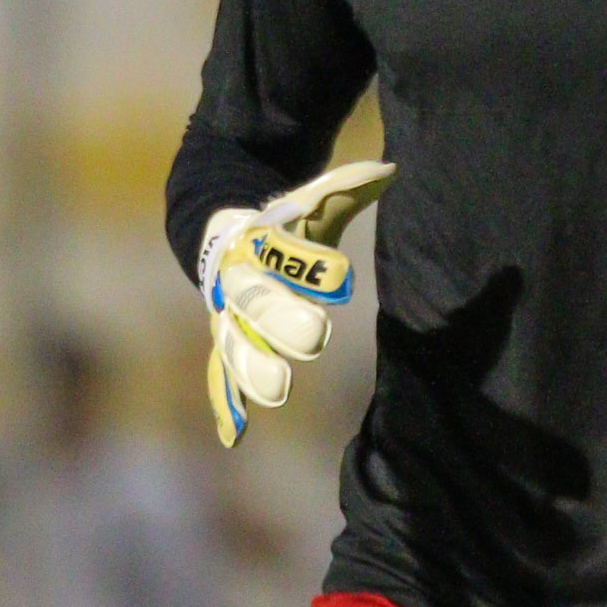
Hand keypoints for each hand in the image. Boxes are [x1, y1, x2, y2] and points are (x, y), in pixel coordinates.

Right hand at [199, 161, 395, 446]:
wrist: (217, 237)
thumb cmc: (279, 224)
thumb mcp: (308, 204)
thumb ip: (343, 189)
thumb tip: (389, 170)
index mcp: (258, 243)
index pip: (284, 253)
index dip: (310, 263)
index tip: (342, 273)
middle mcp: (240, 284)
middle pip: (258, 303)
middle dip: (283, 319)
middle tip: (316, 336)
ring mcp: (229, 319)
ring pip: (236, 345)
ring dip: (254, 368)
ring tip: (278, 390)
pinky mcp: (229, 346)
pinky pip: (222, 376)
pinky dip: (227, 404)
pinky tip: (235, 436)